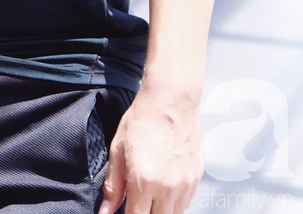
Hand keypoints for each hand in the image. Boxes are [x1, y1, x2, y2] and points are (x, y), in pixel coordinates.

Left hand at [99, 84, 202, 213]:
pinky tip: (164, 187)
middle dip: (145, 213)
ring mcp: (184, 184)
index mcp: (144, 181)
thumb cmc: (143, 119)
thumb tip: (106, 211)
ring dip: (160, 210)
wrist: (171, 99)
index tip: (125, 211)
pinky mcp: (196, 178)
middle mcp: (167, 187)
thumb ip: (113, 185)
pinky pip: (185, 204)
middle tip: (137, 200)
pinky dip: (174, 203)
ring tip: (150, 193)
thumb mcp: (118, 150)